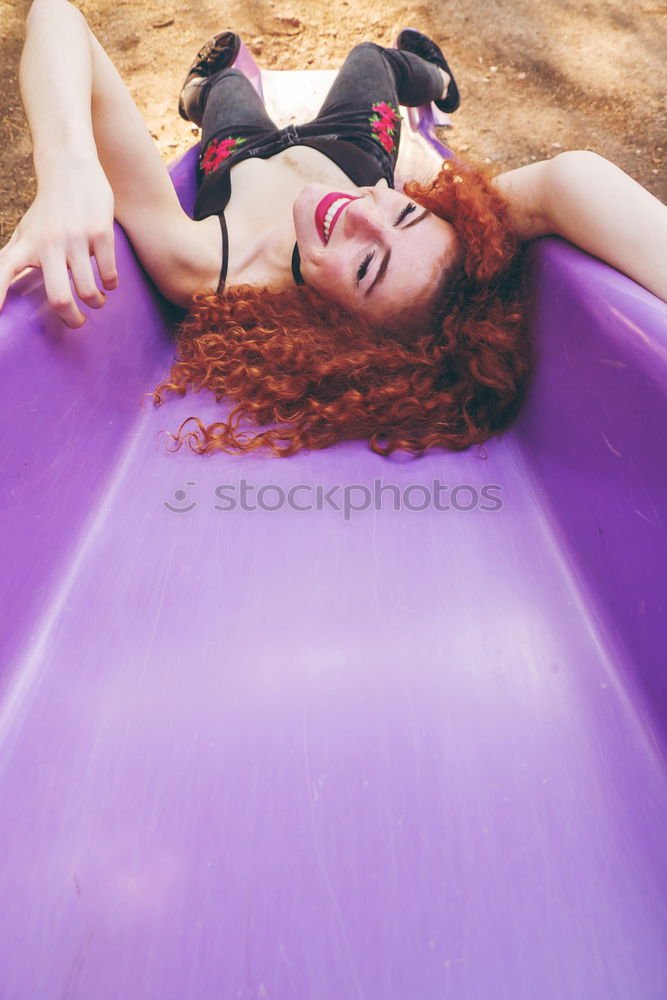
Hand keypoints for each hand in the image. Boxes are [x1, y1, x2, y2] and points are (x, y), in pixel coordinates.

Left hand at [0, 156, 117, 327]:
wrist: (69, 170)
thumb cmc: (47, 211)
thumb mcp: (25, 234)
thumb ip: (13, 262)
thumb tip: (1, 294)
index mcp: (26, 247)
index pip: (3, 273)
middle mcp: (48, 244)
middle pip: (60, 298)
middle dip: (73, 320)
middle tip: (78, 322)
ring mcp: (76, 238)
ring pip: (89, 290)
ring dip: (97, 302)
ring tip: (98, 300)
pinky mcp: (100, 232)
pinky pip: (109, 274)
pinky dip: (111, 284)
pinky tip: (109, 282)